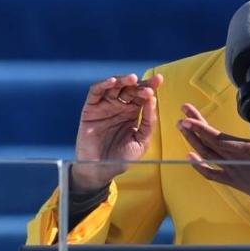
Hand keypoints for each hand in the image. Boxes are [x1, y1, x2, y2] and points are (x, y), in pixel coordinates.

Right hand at [71, 73, 163, 191]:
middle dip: (139, 84)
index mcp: (133, 113)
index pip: (142, 95)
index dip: (150, 86)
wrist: (101, 171)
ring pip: (114, 86)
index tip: (159, 80)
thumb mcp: (141, 141)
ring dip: (123, 80)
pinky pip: (95, 93)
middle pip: (130, 88)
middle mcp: (119, 107)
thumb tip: (153, 100)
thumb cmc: (122, 158)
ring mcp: (104, 106)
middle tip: (147, 85)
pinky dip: (103, 85)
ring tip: (133, 79)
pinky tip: (113, 82)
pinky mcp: (90, 109)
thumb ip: (148, 122)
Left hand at [177, 103, 249, 217]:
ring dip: (193, 141)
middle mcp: (237, 162)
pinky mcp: (234, 182)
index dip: (201, 128)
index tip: (188, 118)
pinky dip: (199, 166)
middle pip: (209, 143)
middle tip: (182, 114)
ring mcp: (233, 173)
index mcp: (248, 151)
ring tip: (183, 128)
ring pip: (207, 156)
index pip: (219, 138)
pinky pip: (212, 174)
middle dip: (193, 127)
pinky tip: (190, 157)